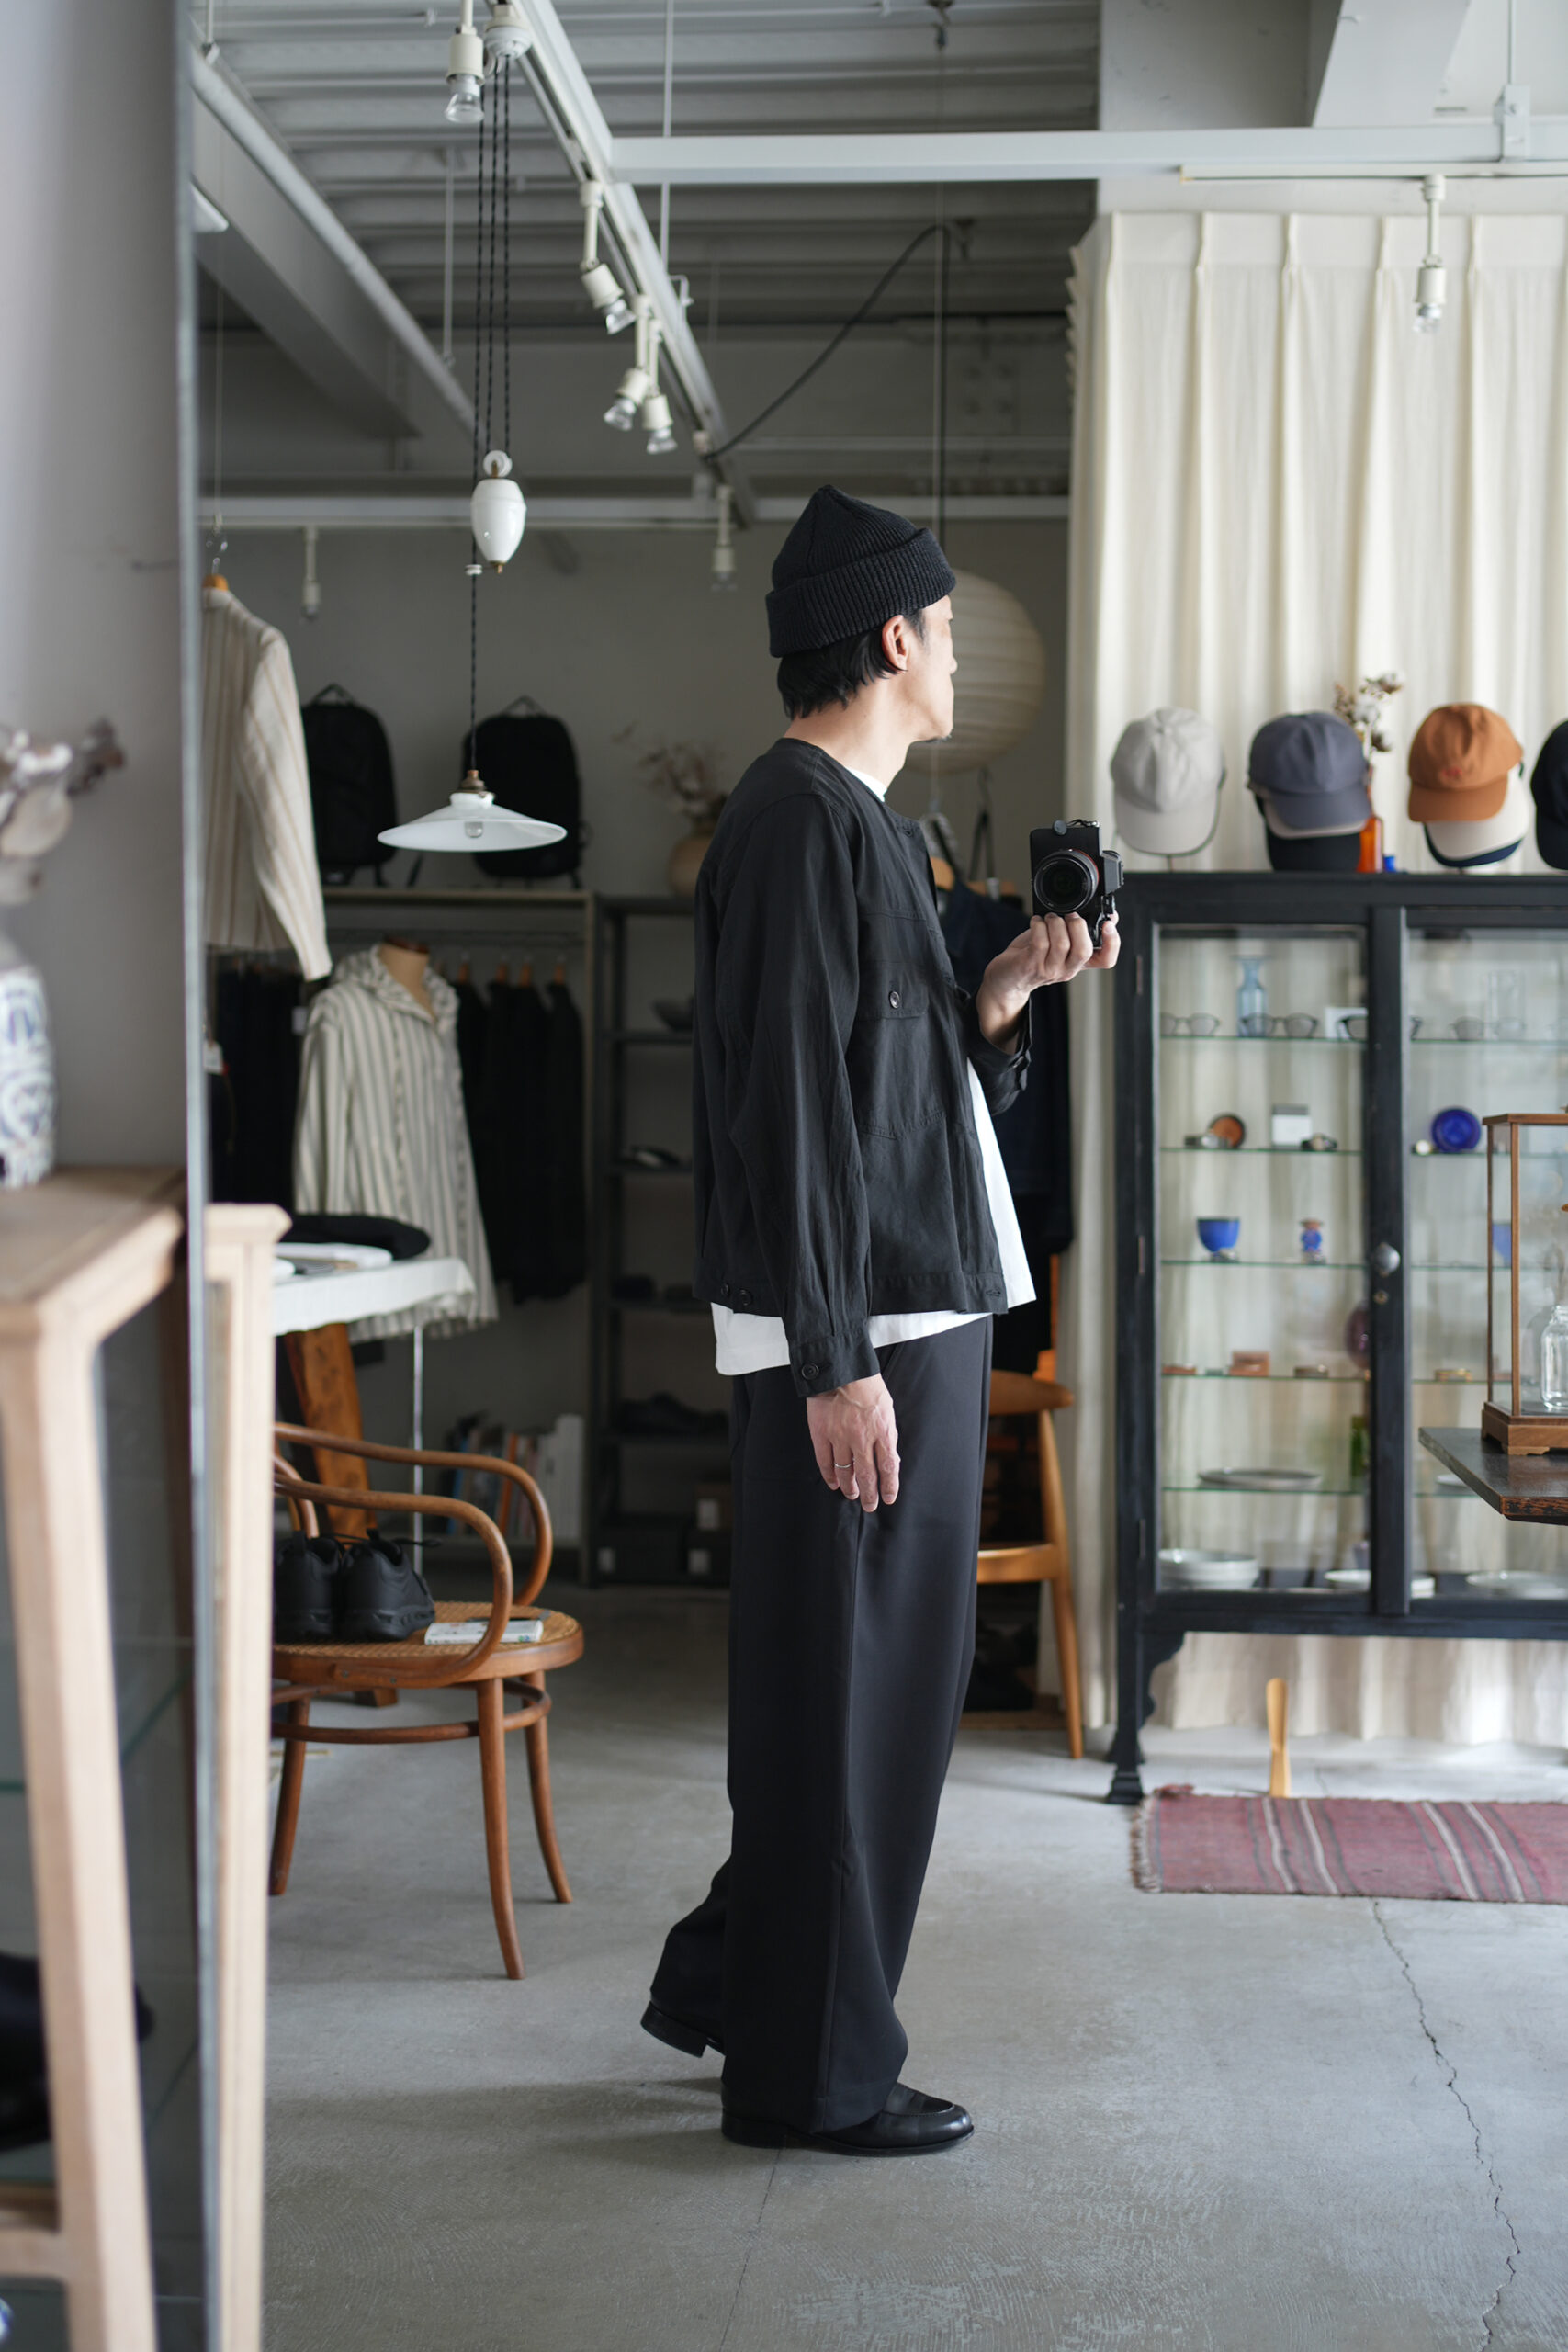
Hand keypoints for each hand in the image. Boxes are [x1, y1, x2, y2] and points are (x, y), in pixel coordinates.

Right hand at [806, 1374, 899, 1512]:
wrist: (839, 1369)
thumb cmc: (867, 1386)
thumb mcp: (887, 1409)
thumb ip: (888, 1435)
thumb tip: (891, 1460)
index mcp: (882, 1430)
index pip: (888, 1467)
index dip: (889, 1486)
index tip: (889, 1498)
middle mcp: (861, 1437)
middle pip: (867, 1475)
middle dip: (869, 1494)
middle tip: (869, 1505)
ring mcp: (839, 1437)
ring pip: (845, 1472)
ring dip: (849, 1487)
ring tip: (851, 1494)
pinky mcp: (821, 1433)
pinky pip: (825, 1462)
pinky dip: (829, 1476)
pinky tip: (833, 1483)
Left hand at [976, 913, 1119, 1044]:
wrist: (1006, 977)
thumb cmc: (1032, 955)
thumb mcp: (1061, 944)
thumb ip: (1080, 931)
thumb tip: (1109, 915)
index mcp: (1078, 962)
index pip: (1107, 960)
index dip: (1113, 943)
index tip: (1108, 924)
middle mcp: (1067, 969)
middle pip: (1084, 950)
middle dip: (1077, 925)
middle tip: (1068, 915)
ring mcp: (1049, 970)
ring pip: (1061, 943)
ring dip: (1054, 922)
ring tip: (1048, 918)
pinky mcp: (1030, 965)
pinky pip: (1040, 942)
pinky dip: (1038, 925)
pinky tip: (1036, 922)